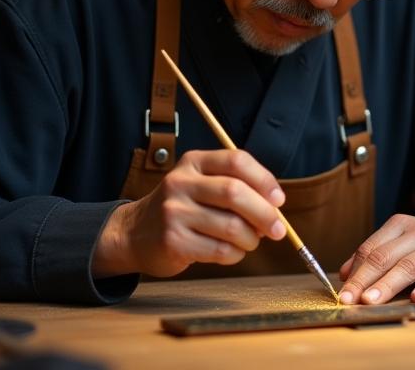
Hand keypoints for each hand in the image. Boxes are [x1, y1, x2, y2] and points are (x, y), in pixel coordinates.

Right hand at [92, 149, 285, 277]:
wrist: (135, 233)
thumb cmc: (183, 208)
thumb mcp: (202, 184)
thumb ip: (237, 188)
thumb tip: (276, 208)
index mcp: (194, 162)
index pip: (236, 161)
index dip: (264, 180)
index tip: (279, 199)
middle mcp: (181, 182)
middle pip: (235, 193)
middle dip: (265, 213)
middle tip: (278, 229)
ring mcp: (174, 212)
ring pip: (231, 226)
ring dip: (251, 239)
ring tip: (250, 241)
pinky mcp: (173, 241)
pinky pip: (219, 250)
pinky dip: (235, 254)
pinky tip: (231, 251)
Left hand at [337, 215, 414, 304]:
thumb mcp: (402, 241)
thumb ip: (375, 254)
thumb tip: (344, 274)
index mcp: (399, 225)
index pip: (371, 249)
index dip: (355, 271)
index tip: (342, 293)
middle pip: (385, 257)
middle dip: (364, 279)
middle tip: (349, 299)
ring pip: (409, 266)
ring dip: (387, 285)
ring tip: (371, 301)